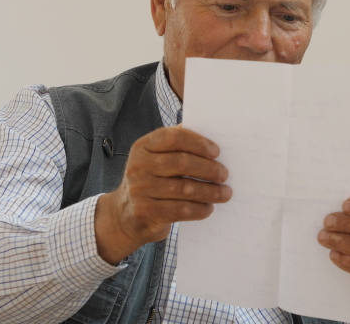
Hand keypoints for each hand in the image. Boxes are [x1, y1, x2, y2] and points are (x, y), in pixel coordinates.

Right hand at [94, 125, 230, 263]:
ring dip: (210, 192)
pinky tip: (208, 208)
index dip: (198, 143)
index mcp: (143, 146)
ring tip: (225, 193)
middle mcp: (138, 166)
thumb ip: (177, 146)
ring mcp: (139, 190)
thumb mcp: (156, 159)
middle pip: (182, 163)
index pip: (173, 137)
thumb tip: (210, 133)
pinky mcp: (144, 212)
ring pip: (184, 188)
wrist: (124, 216)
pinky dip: (199, 209)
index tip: (216, 152)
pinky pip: (180, 210)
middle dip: (209, 169)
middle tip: (224, 175)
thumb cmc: (152, 182)